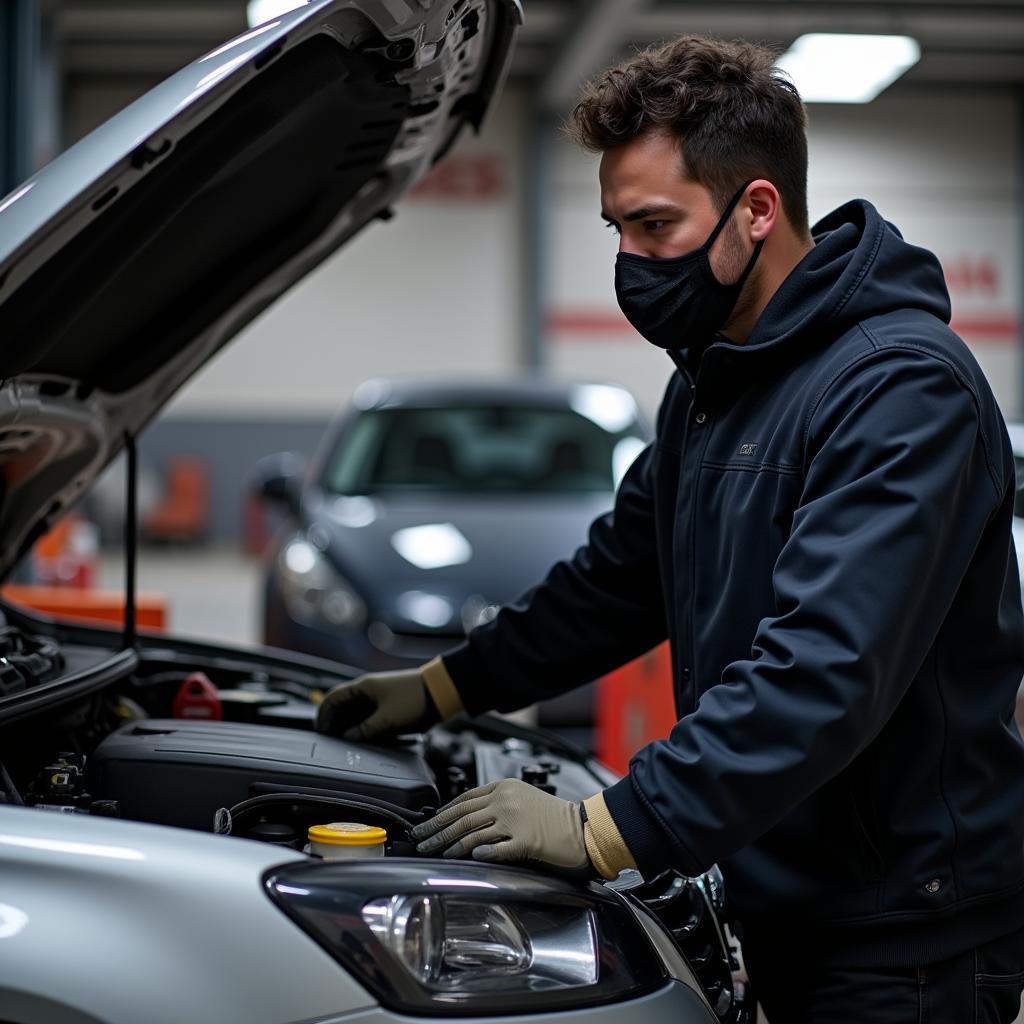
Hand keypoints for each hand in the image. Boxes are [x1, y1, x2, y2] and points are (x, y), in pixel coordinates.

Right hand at [316, 667, 437, 739]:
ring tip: (344, 745)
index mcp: (363, 687)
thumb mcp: (388, 718)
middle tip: (331, 743)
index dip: (324, 715)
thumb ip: (366, 730)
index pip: (333, 698)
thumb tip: (347, 738)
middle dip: (334, 723)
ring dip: (347, 727)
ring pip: (353, 714)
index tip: (323, 733)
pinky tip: (361, 740)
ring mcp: (376, 699)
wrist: (440, 693)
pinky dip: (360, 728)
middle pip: (341, 707)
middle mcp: (367, 691)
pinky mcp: (386, 707)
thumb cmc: (414, 699)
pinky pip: (367, 718)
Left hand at [411, 778, 592, 873]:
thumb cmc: (553, 816)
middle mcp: (506, 800)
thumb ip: (495, 804)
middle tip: (420, 840)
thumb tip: (463, 820)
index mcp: (504, 787)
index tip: (426, 824)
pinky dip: (480, 853)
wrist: (582, 828)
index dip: (441, 814)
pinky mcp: (524, 841)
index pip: (463, 799)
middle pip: (462, 816)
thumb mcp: (521, 799)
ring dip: (451, 845)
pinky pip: (496, 848)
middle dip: (436, 830)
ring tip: (438, 853)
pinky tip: (469, 857)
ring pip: (473, 833)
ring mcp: (515, 820)